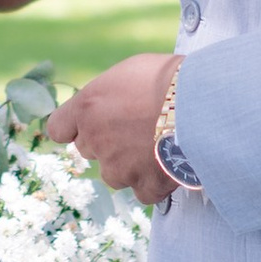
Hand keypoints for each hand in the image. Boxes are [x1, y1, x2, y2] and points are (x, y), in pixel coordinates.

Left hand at [46, 53, 176, 203]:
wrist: (202, 105)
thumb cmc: (169, 79)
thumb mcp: (130, 71)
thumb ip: (111, 92)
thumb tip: (113, 100)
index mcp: (87, 108)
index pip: (58, 128)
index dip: (73, 128)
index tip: (88, 125)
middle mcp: (95, 140)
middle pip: (89, 149)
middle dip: (107, 142)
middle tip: (136, 128)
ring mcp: (118, 167)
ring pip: (114, 173)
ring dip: (129, 165)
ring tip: (156, 146)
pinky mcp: (144, 186)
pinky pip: (143, 191)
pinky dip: (154, 183)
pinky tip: (170, 165)